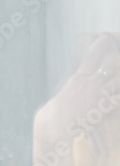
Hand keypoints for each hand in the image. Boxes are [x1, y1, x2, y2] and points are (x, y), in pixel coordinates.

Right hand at [34, 32, 119, 154]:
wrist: (52, 127)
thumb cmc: (54, 114)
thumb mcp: (62, 95)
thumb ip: (74, 87)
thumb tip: (76, 82)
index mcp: (77, 79)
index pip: (90, 58)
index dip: (99, 46)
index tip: (105, 38)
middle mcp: (88, 83)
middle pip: (109, 64)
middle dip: (116, 57)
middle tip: (118, 48)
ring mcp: (96, 94)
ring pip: (117, 79)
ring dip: (119, 75)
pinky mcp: (102, 107)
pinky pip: (118, 98)